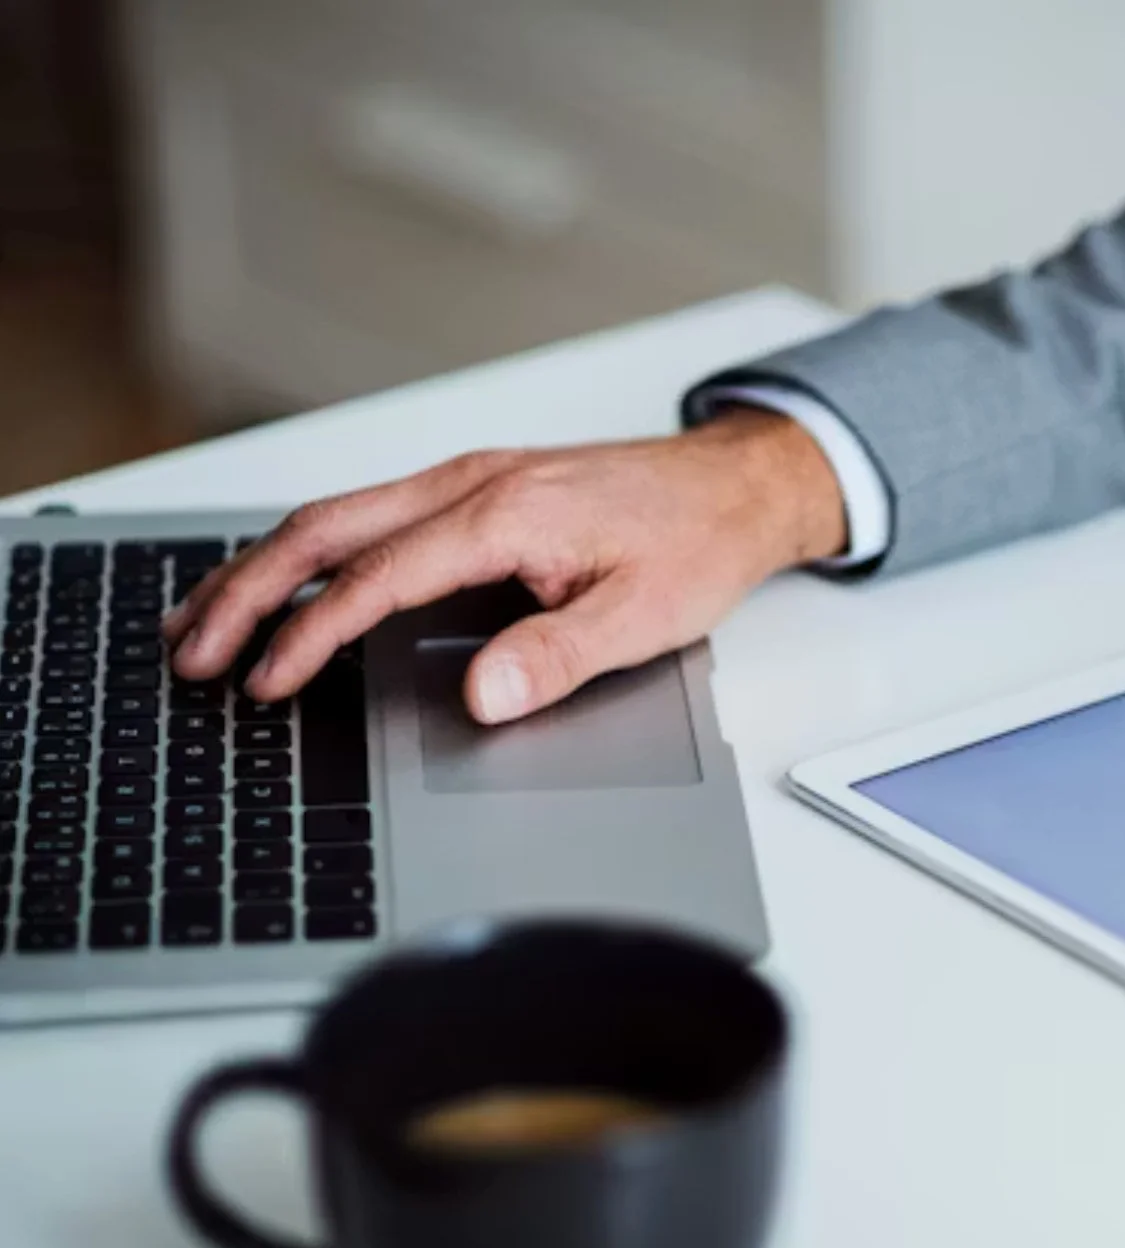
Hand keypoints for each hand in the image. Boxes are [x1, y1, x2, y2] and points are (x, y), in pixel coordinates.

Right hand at [162, 408, 848, 722]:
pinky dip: (311, 549)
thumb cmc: (696, 541)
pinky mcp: (477, 489)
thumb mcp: (644, 616)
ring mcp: (469, 479)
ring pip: (337, 515)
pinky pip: (370, 514)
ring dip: (264, 566)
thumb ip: (557, 657)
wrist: (738, 485)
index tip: (267, 684)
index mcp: (505, 514)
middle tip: (193, 655)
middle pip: (326, 530)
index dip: (312, 635)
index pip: (378, 578)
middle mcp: (473, 483)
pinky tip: (287, 582)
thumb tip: (480, 697)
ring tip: (203, 619)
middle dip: (246, 592)